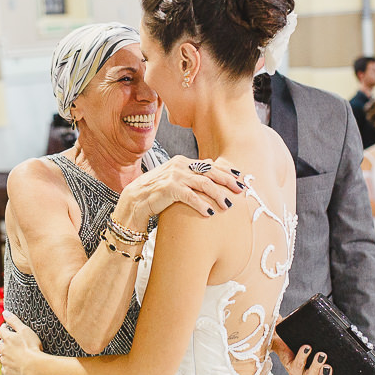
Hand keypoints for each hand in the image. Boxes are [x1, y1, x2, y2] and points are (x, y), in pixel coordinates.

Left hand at [0, 310, 43, 374]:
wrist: (35, 367)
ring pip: (3, 356)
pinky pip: (5, 368)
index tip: (7, 327)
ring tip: (16, 354)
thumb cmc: (32, 347)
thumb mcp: (24, 330)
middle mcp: (3, 350)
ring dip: (7, 354)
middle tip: (14, 341)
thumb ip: (14, 321)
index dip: (4, 328)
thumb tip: (4, 312)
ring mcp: (5, 361)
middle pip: (1, 343)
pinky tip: (15, 365)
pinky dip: (9, 365)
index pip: (1, 330)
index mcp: (7, 339)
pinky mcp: (7, 372)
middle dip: (6, 341)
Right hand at [115, 155, 245, 225]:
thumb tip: (210, 165)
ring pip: (203, 184)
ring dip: (218, 195)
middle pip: (210, 172)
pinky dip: (201, 204)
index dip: (226, 172)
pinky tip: (209, 213)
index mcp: (182, 161)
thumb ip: (190, 172)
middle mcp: (179, 165)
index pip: (209, 165)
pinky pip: (190, 196)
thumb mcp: (174, 178)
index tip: (240, 179)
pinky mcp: (169, 188)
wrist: (135, 200)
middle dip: (227, 182)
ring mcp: (174, 176)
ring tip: (227, 205)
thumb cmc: (156, 191)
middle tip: (239, 191)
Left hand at [271, 332, 336, 374]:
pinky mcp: (290, 368)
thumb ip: (334, 350)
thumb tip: (352, 341)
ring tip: (321, 354)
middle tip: (328, 367)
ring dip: (316, 366)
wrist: (285, 339)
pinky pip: (297, 365)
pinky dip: (303, 356)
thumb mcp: (323, 350)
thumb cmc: (309, 346)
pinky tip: (307, 348)